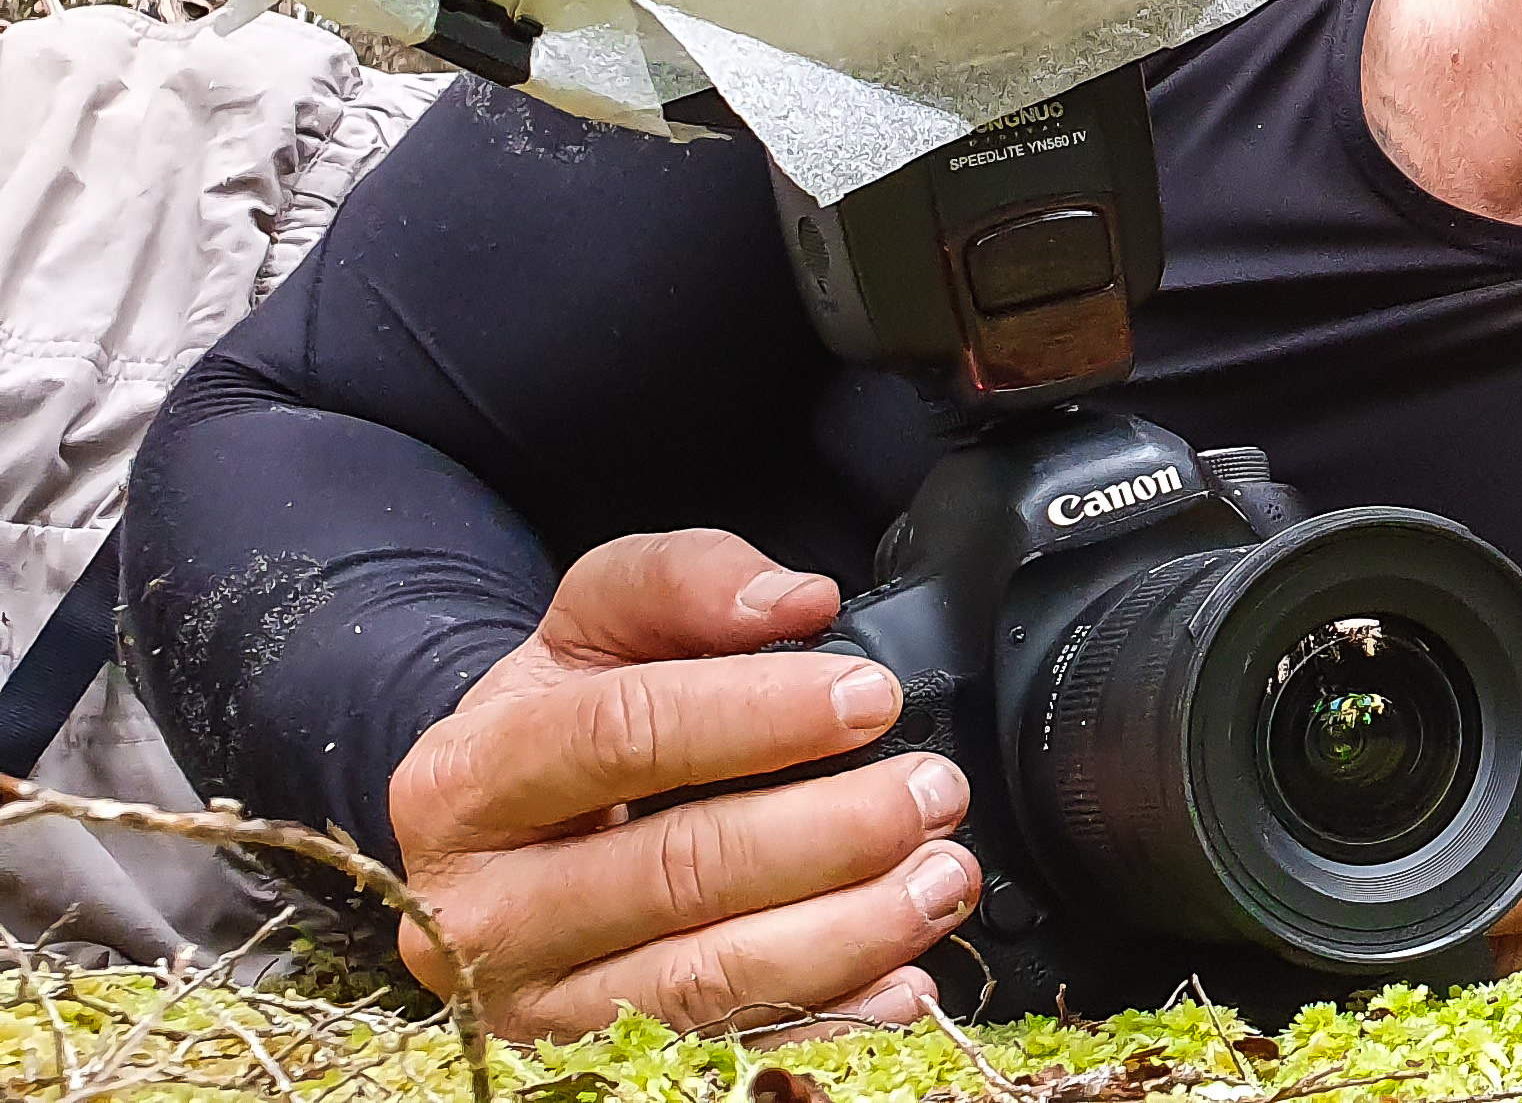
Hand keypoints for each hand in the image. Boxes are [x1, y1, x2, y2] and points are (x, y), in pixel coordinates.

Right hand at [387, 529, 981, 1039]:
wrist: (484, 853)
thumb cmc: (554, 732)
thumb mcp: (587, 630)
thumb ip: (679, 582)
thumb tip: (795, 602)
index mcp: (467, 780)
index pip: (619, 736)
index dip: (755, 714)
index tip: (868, 698)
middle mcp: (481, 908)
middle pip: (673, 870)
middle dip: (829, 831)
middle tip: (930, 794)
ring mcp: (532, 1004)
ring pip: (704, 979)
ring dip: (847, 932)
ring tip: (940, 878)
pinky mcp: (588, 1066)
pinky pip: (725, 1054)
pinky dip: (831, 1024)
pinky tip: (906, 983)